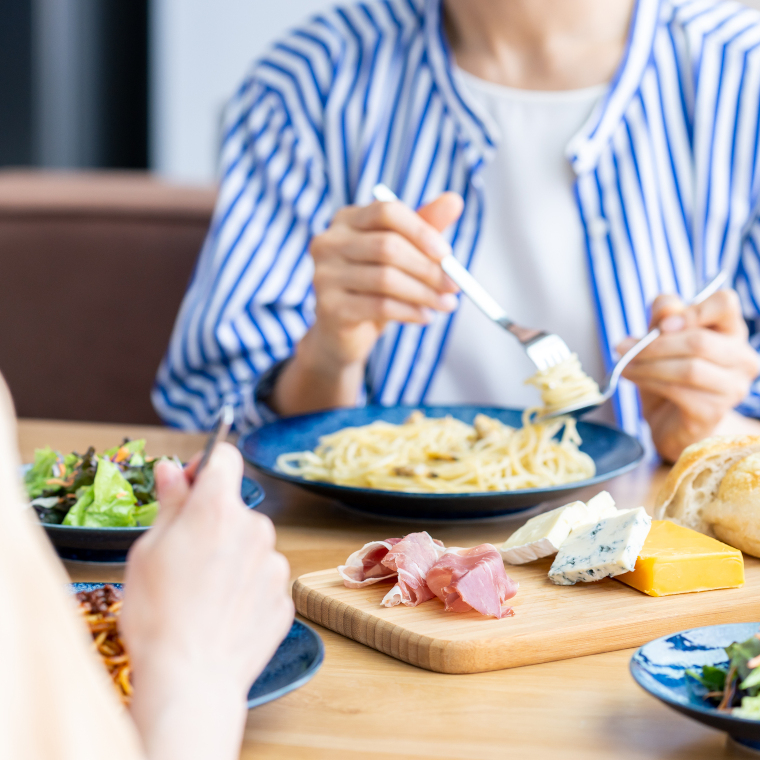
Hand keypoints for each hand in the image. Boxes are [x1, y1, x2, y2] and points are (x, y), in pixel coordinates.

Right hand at [121, 444, 292, 759]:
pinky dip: (245, 587)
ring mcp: (274, 562)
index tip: (190, 485)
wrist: (191, 679)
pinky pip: (262, 578)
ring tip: (203, 594)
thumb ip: (170, 503)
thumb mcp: (148, 550)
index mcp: (218, 508)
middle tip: (185, 557)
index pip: (225, 457)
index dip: (205, 466)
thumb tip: (173, 470)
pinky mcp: (284, 594)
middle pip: (235, 509)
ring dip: (232, 557)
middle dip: (213, 522)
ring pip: (251, 545)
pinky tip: (222, 612)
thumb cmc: (158, 614)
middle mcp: (256, 527)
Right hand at [272, 193, 463, 414]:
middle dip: (428, 268)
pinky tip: (425, 317)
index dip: (420, 231)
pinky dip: (410, 312)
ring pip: (386, 279)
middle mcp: (328, 242)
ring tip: (445, 304)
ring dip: (424, 293)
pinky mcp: (329, 306)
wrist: (343, 333)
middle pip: (387, 246)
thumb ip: (424, 226)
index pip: (386, 212)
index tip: (447, 254)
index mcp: (347, 220)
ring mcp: (324, 275)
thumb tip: (455, 200)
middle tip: (454, 285)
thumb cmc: (375, 288)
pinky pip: (379, 306)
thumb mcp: (402, 254)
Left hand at [617, 289, 759, 461]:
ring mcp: (732, 388)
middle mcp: (741, 359)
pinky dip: (649, 382)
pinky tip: (632, 378)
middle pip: (700, 340)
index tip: (661, 325)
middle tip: (622, 347)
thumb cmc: (668, 373)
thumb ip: (664, 316)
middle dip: (654, 344)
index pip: (725, 304)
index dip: (693, 310)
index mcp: (730, 331)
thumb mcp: (660, 338)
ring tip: (625, 365)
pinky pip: (679, 391)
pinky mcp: (714, 412)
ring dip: (647, 365)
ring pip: (689, 368)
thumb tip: (666, 312)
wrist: (669, 422)